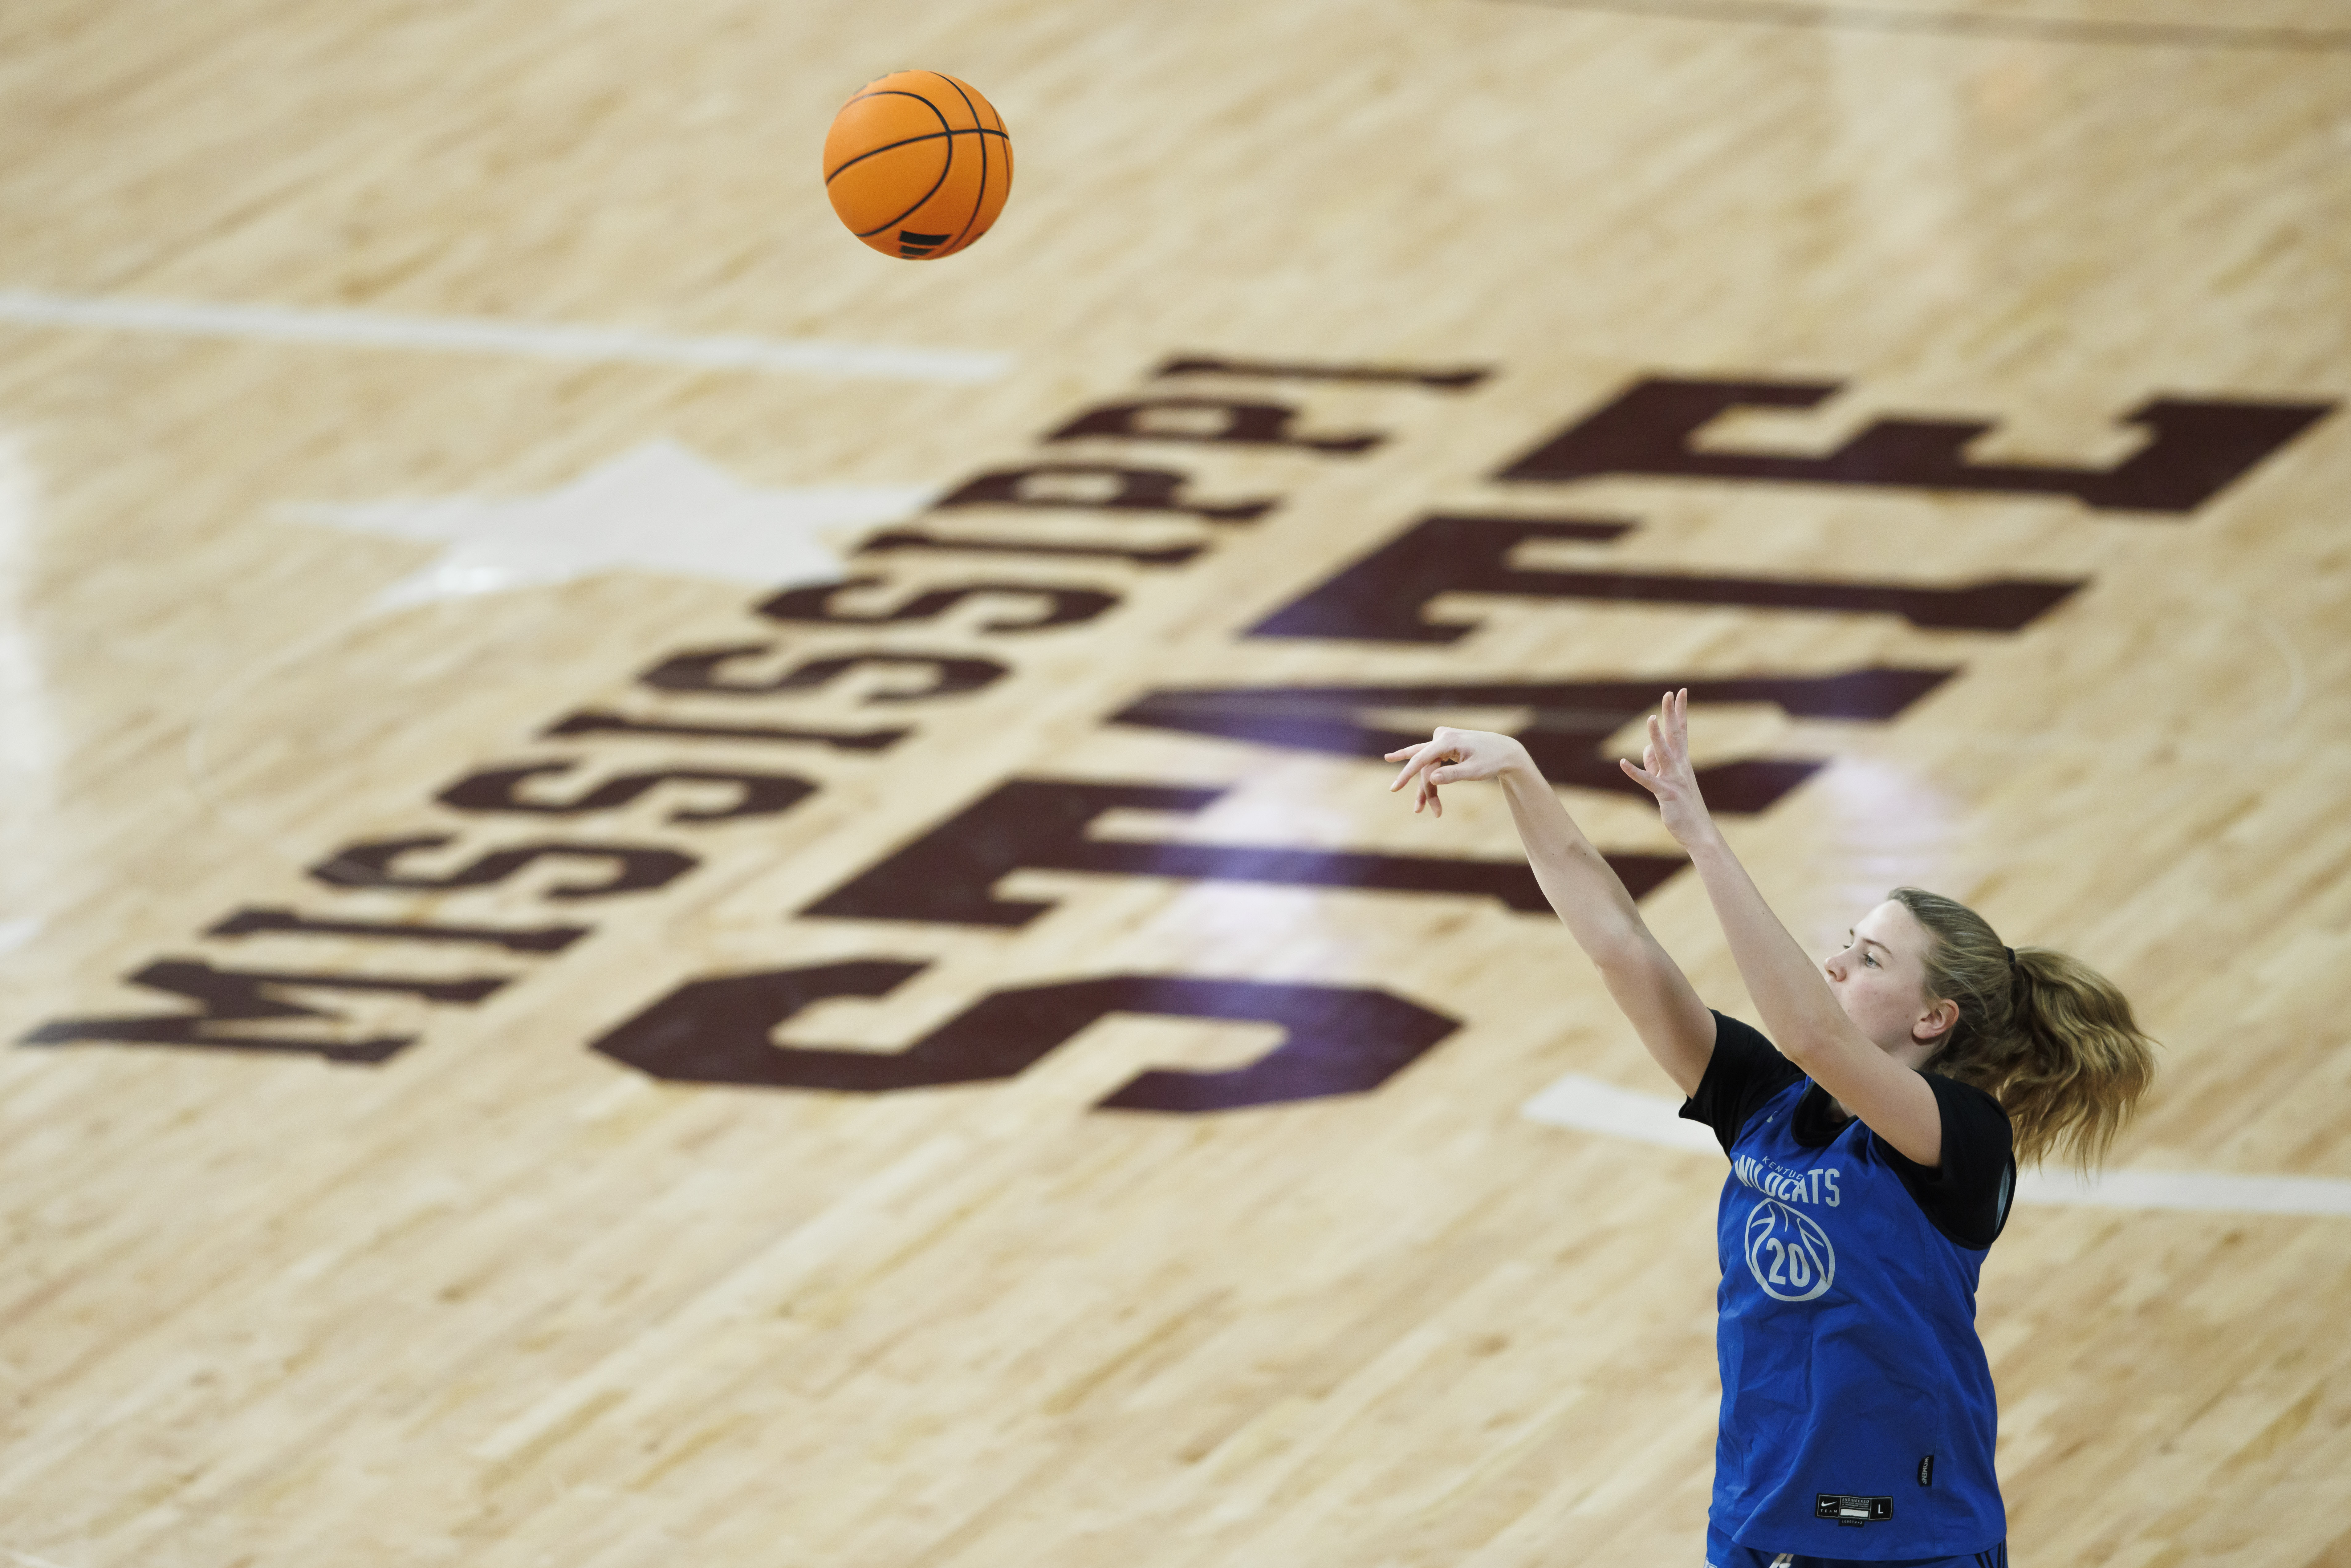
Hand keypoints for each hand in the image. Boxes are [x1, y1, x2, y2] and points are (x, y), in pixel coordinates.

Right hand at [1384, 727, 1525, 817]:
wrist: (1505, 750)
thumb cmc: (1492, 760)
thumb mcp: (1474, 771)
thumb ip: (1452, 775)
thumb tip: (1431, 779)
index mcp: (1448, 740)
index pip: (1421, 758)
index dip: (1406, 774)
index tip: (1395, 787)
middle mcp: (1441, 736)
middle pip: (1424, 766)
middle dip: (1423, 789)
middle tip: (1419, 810)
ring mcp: (1442, 739)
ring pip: (1426, 766)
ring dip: (1425, 787)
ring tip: (1420, 809)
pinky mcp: (1444, 745)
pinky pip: (1430, 761)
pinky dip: (1425, 775)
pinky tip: (1396, 764)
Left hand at [1619, 689, 1717, 847]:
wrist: (1699, 832)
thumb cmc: (1684, 807)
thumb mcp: (1669, 782)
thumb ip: (1657, 764)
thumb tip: (1647, 748)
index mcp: (1682, 762)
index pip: (1681, 731)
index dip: (1679, 711)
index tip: (1679, 692)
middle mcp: (1681, 767)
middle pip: (1676, 735)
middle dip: (1672, 714)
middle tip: (1670, 693)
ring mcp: (1675, 780)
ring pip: (1664, 753)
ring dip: (1657, 736)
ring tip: (1651, 718)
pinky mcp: (1666, 794)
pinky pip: (1649, 781)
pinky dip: (1635, 772)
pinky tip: (1623, 763)